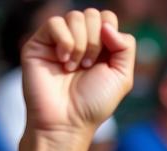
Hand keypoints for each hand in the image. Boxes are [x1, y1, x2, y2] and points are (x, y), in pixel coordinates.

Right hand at [21, 9, 134, 134]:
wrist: (67, 121)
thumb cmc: (94, 104)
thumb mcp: (122, 78)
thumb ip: (125, 49)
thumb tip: (108, 26)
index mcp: (101, 47)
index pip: (108, 19)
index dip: (110, 34)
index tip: (106, 58)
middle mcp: (80, 40)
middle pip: (93, 15)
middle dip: (96, 40)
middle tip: (89, 66)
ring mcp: (60, 39)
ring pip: (75, 17)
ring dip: (80, 45)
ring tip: (75, 67)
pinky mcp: (41, 41)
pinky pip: (55, 23)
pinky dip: (64, 43)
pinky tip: (62, 62)